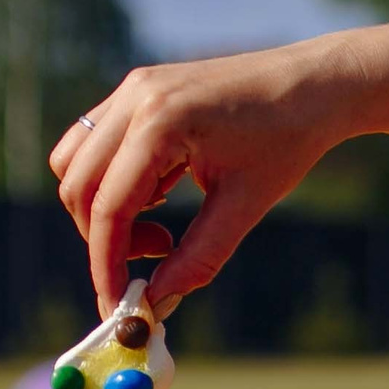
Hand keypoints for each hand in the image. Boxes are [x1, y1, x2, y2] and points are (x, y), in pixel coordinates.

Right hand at [50, 40, 358, 315]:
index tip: (119, 305)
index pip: (108, 206)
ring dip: (101, 208)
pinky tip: (159, 194)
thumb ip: (197, 258)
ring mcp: (132, 89)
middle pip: (78, 186)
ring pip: (75, 162)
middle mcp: (135, 98)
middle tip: (156, 257)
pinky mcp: (137, 91)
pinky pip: (95, 144)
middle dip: (103, 238)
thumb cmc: (288, 139)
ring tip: (159, 225)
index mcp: (161, 121)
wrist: (312, 84)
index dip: (106, 263)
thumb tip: (156, 304)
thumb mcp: (245, 205)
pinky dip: (112, 181)